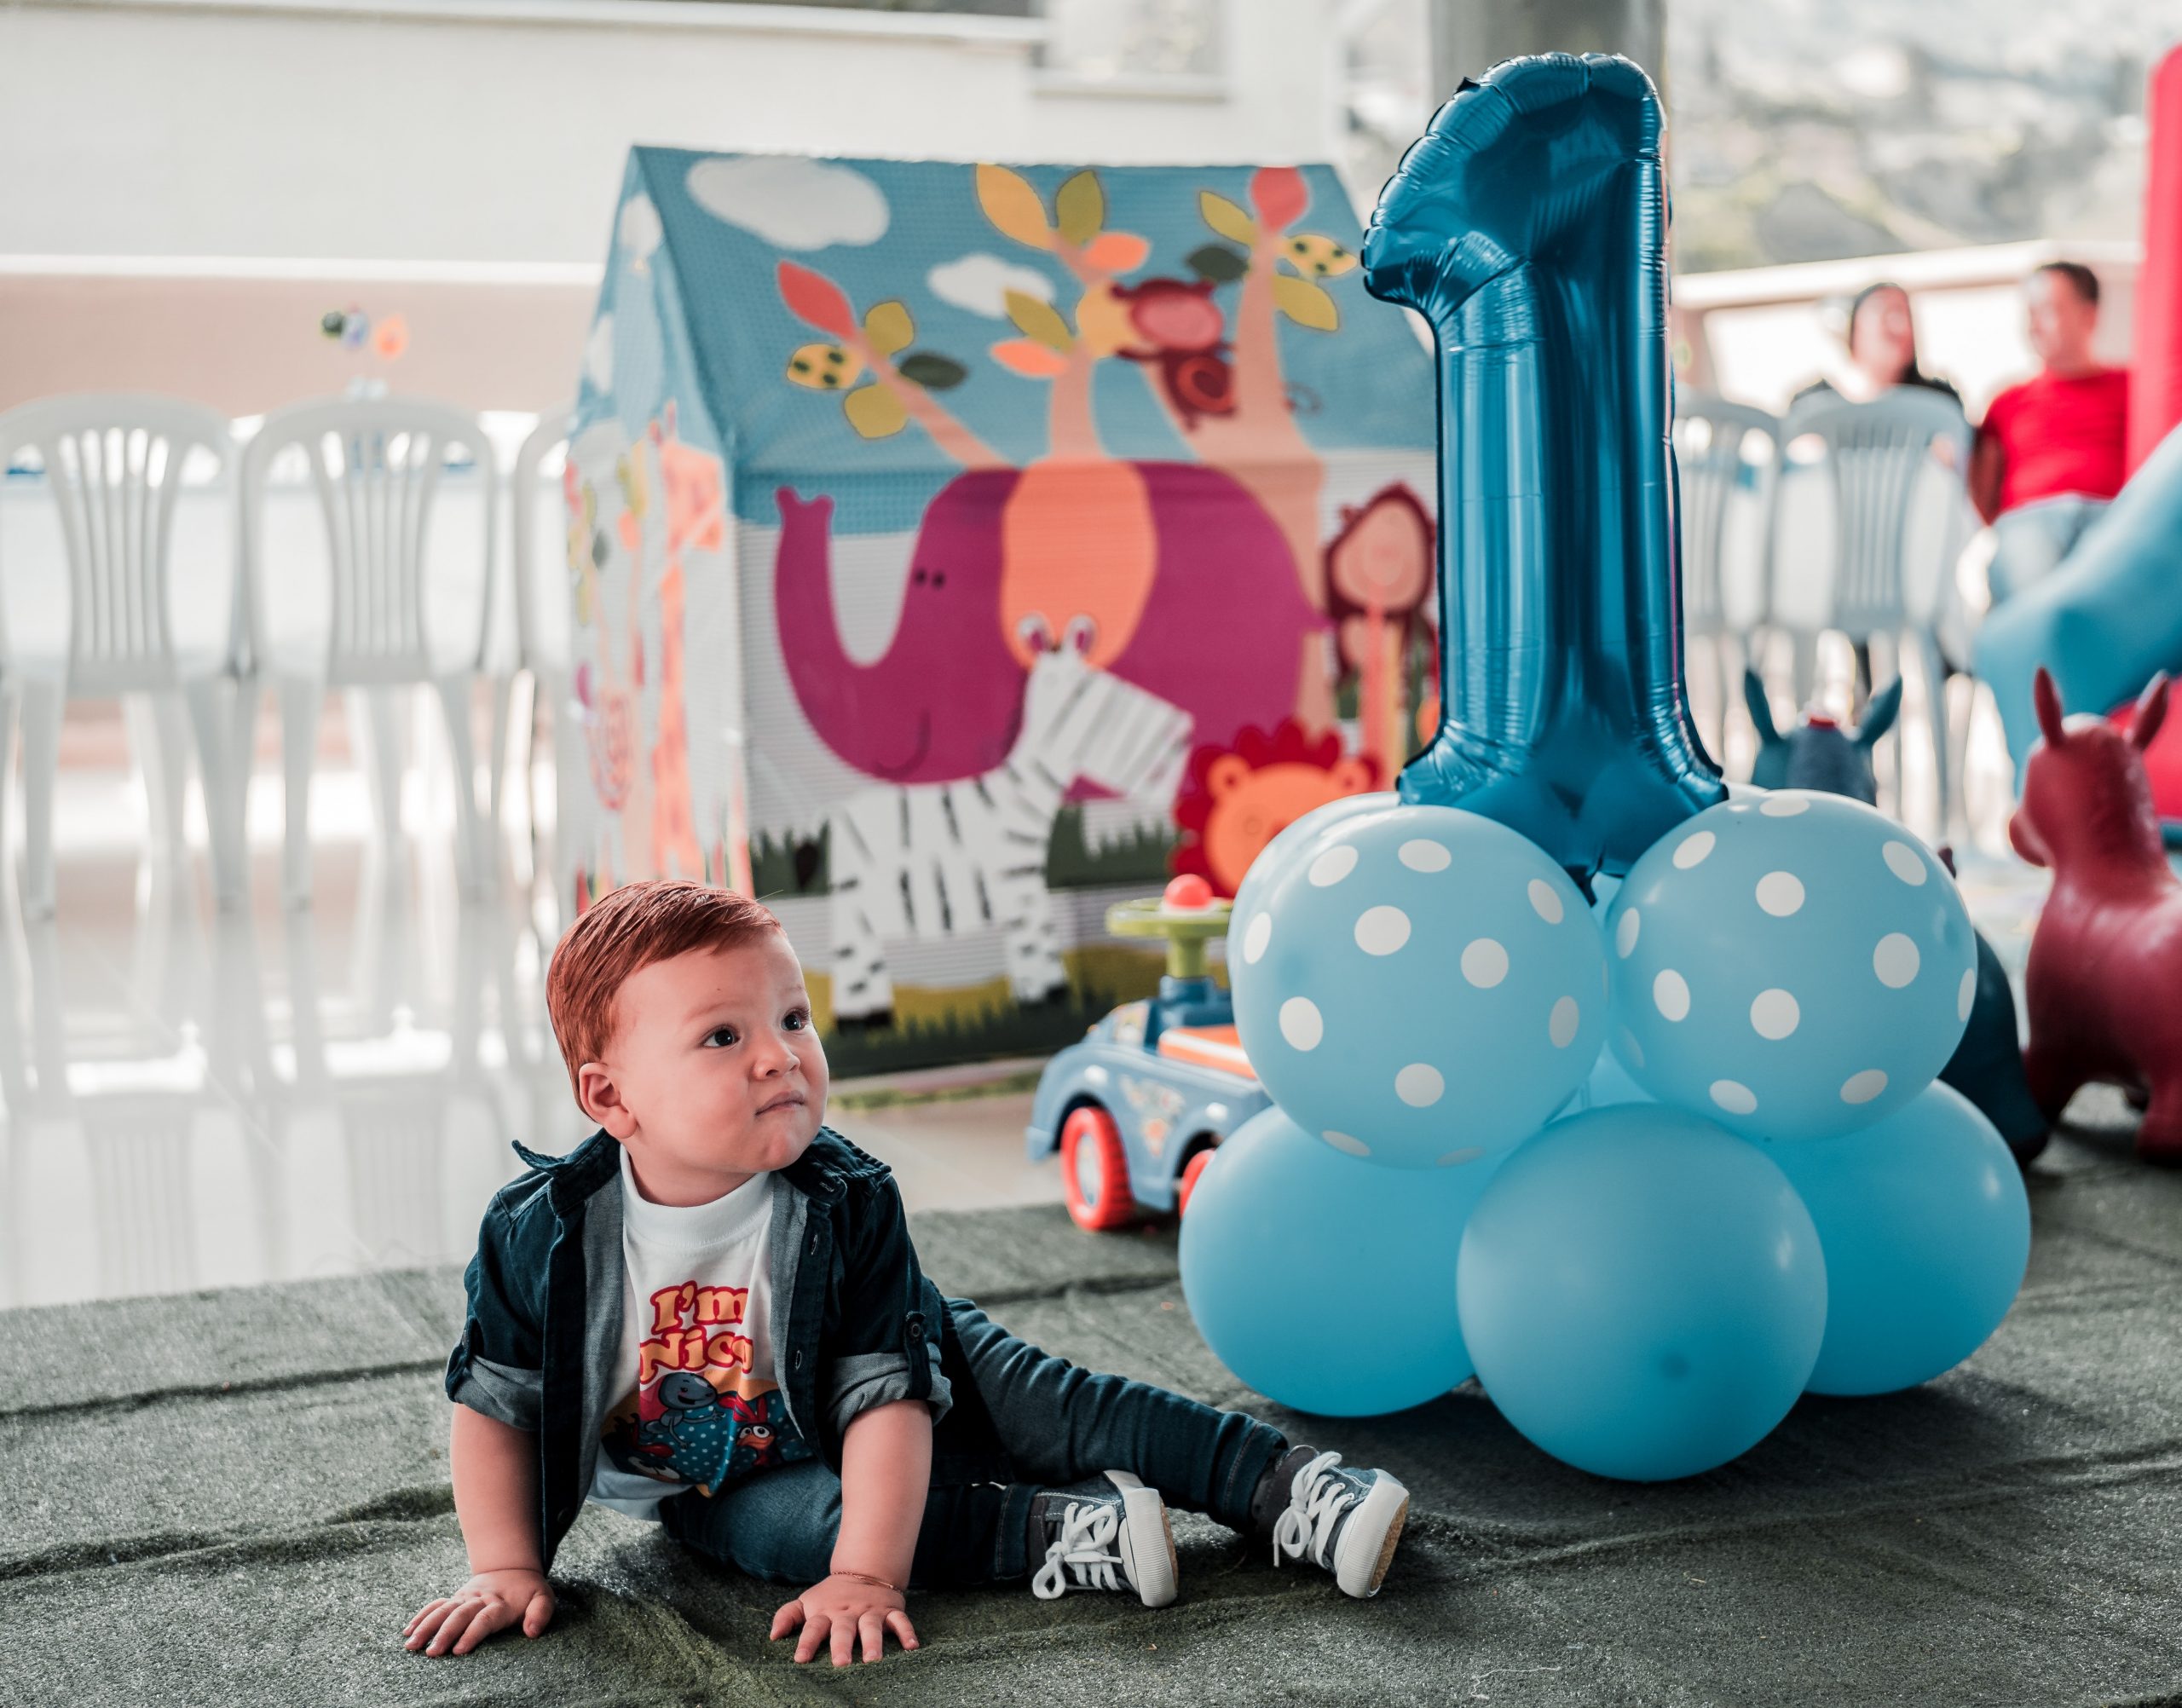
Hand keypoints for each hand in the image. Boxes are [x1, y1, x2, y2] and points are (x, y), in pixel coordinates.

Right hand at [402, 1569, 554, 1656]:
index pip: (485, 1619)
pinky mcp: (456, 1598)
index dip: (472, 1634)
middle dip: (444, 1634)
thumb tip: (532, 1632)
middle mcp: (480, 1599)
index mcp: (501, 1603)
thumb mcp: (544, 1597)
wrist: (512, 1567)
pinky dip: (422, 1616)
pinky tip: (408, 1631)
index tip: (459, 1650)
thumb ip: (541, 1613)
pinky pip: (436, 1605)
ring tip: (412, 1645)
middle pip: (460, 1616)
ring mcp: (465, 1598)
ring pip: (443, 1610)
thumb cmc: (529, 1590)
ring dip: (426, 1626)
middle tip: (432, 1653)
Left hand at [770, 1573, 918, 1665]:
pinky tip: (912, 1647)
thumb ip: (788, 1616)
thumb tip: (772, 1636)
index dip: (806, 1643)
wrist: (864, 1569)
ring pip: (872, 1627)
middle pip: (843, 1629)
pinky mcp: (890, 1610)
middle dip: (842, 1646)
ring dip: (873, 1642)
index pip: (813, 1628)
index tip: (800, 1659)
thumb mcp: (807, 1602)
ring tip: (873, 1660)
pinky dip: (907, 1632)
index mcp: (826, 1612)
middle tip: (840, 1664)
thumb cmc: (831, 1596)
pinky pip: (900, 1621)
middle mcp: (848, 1613)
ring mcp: (870, 1611)